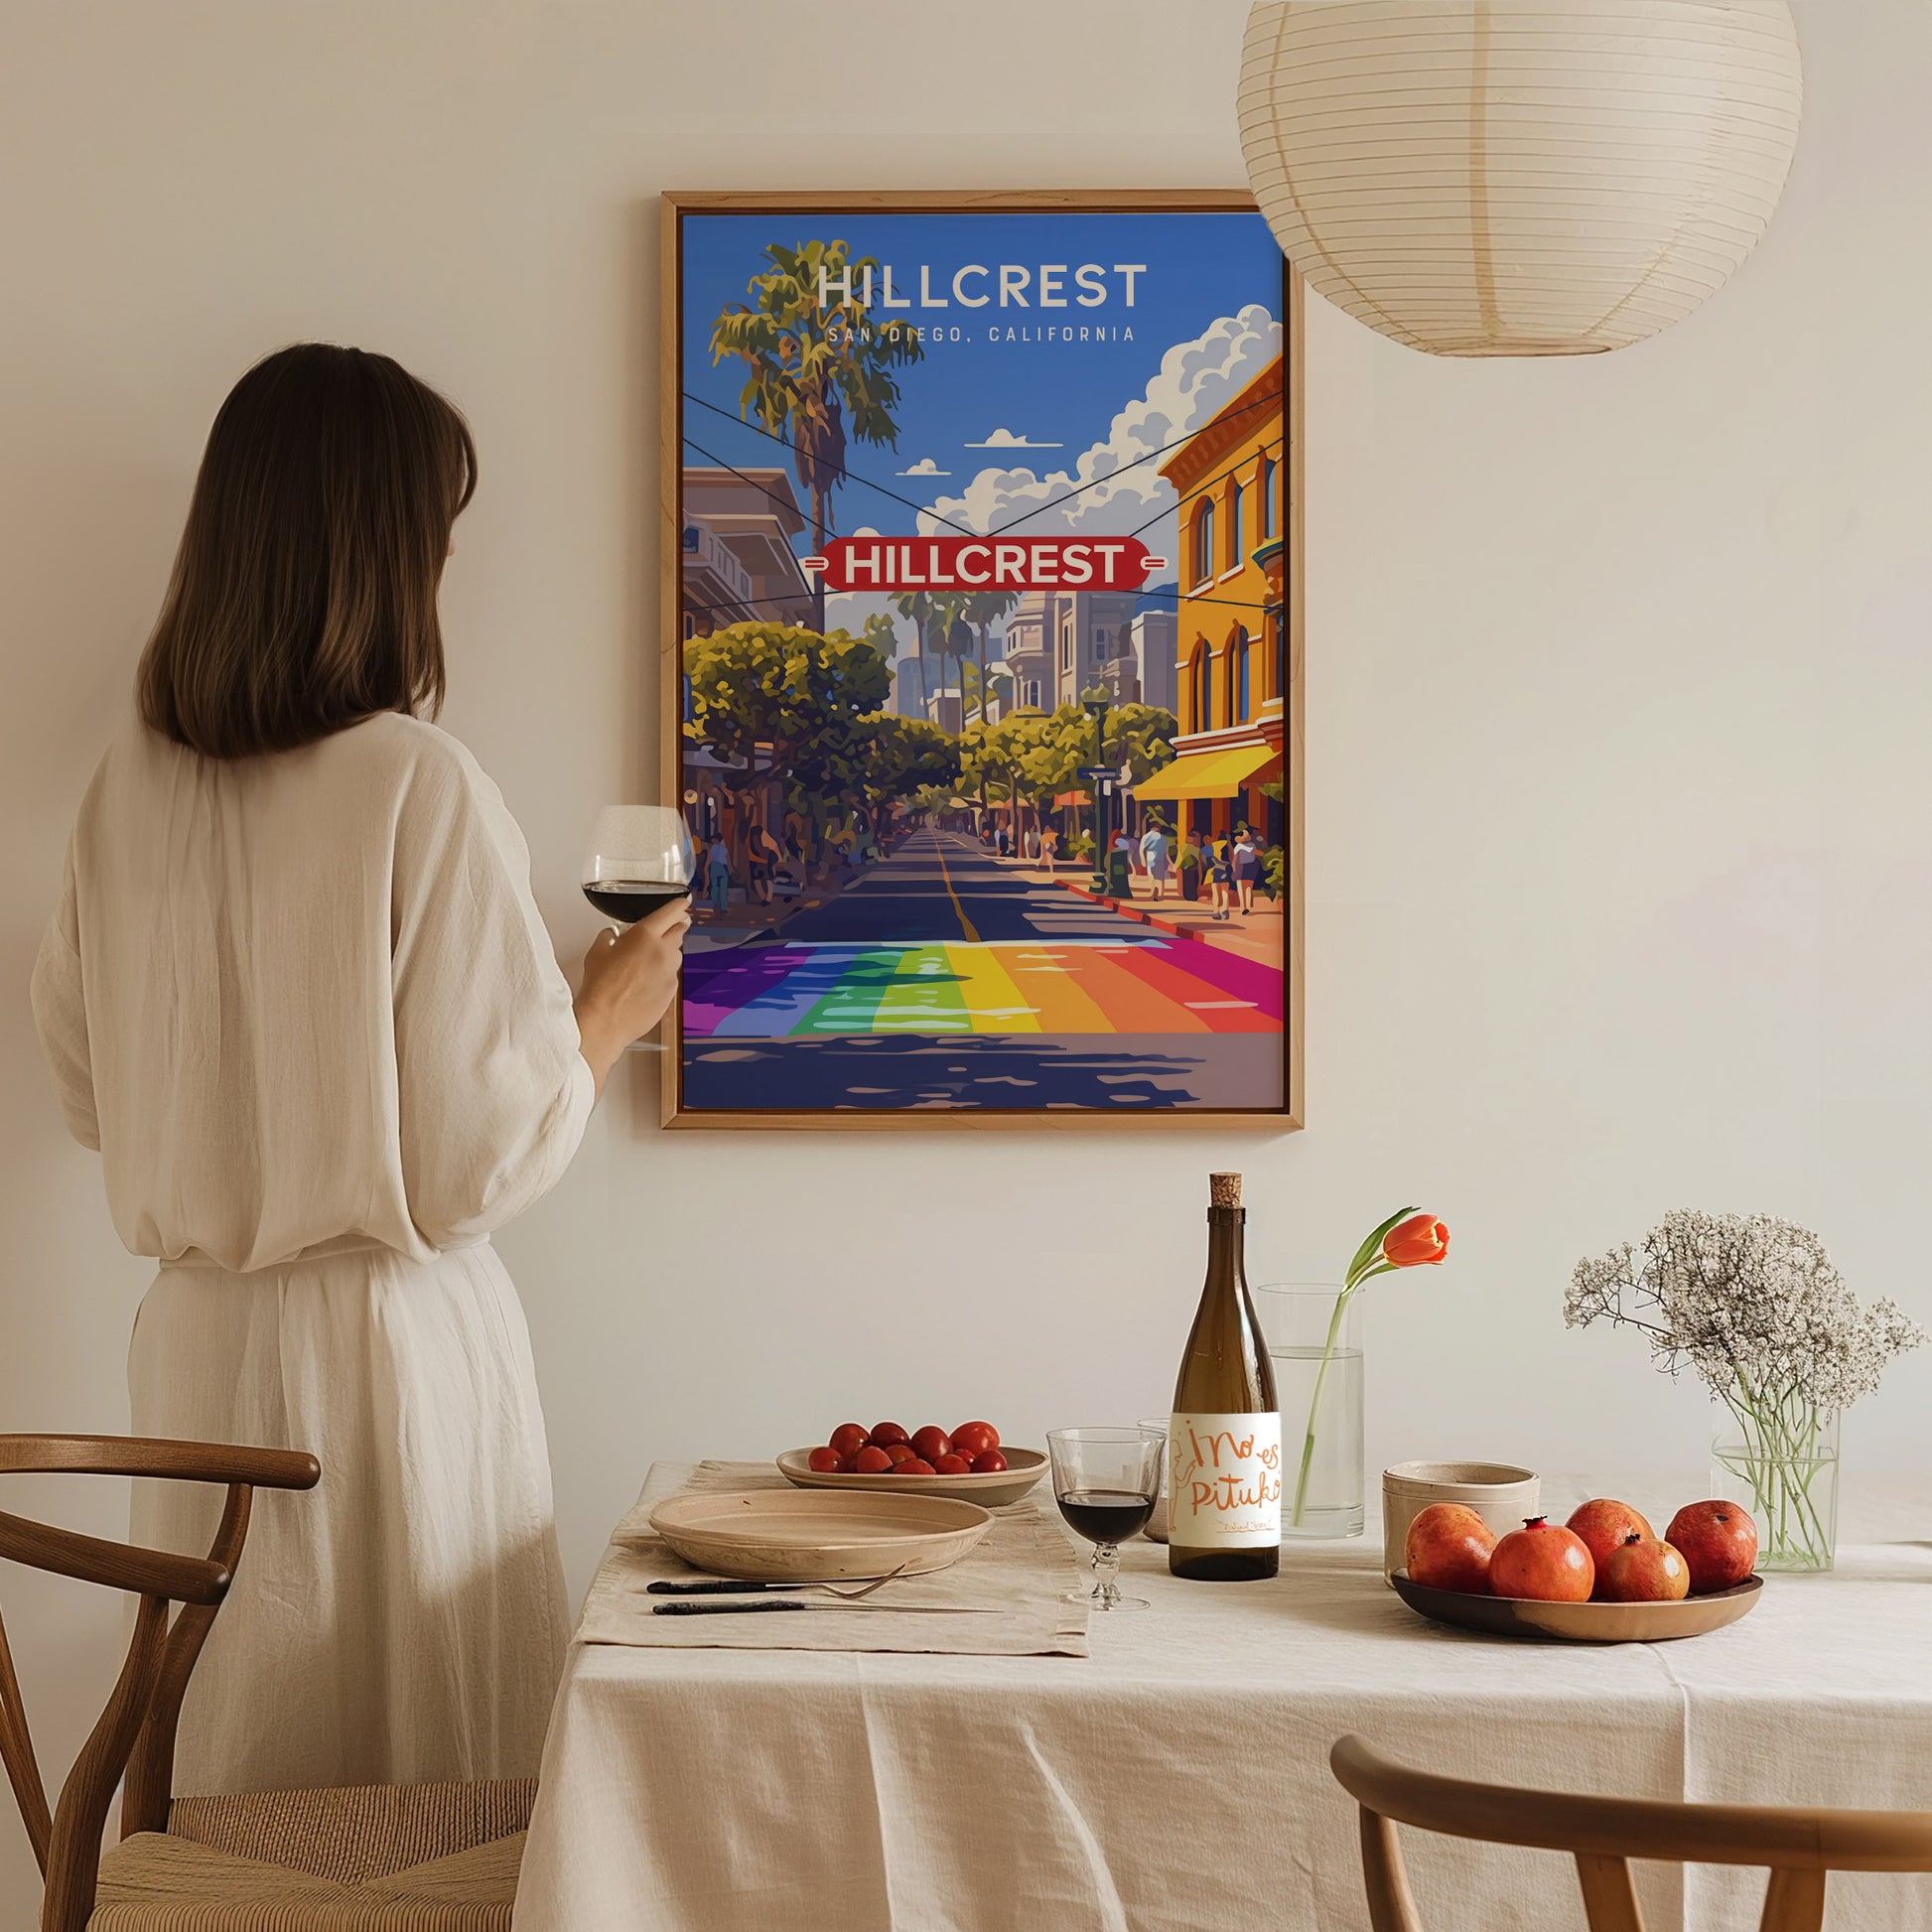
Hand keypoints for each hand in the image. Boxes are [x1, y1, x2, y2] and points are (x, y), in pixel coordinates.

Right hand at [574, 895, 690, 1096]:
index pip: (671, 912)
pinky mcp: (672, 992)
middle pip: (679, 931)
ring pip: (676, 955)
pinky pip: (672, 976)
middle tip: (670, 927)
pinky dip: (663, 975)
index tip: (683, 903)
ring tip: (649, 961)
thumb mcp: (597, 952)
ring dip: (668, 953)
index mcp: (645, 935)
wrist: (605, 1020)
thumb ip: (609, 937)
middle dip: (676, 927)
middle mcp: (663, 952)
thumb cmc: (600, 987)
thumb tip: (612, 935)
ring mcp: (670, 973)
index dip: (679, 905)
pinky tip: (646, 982)